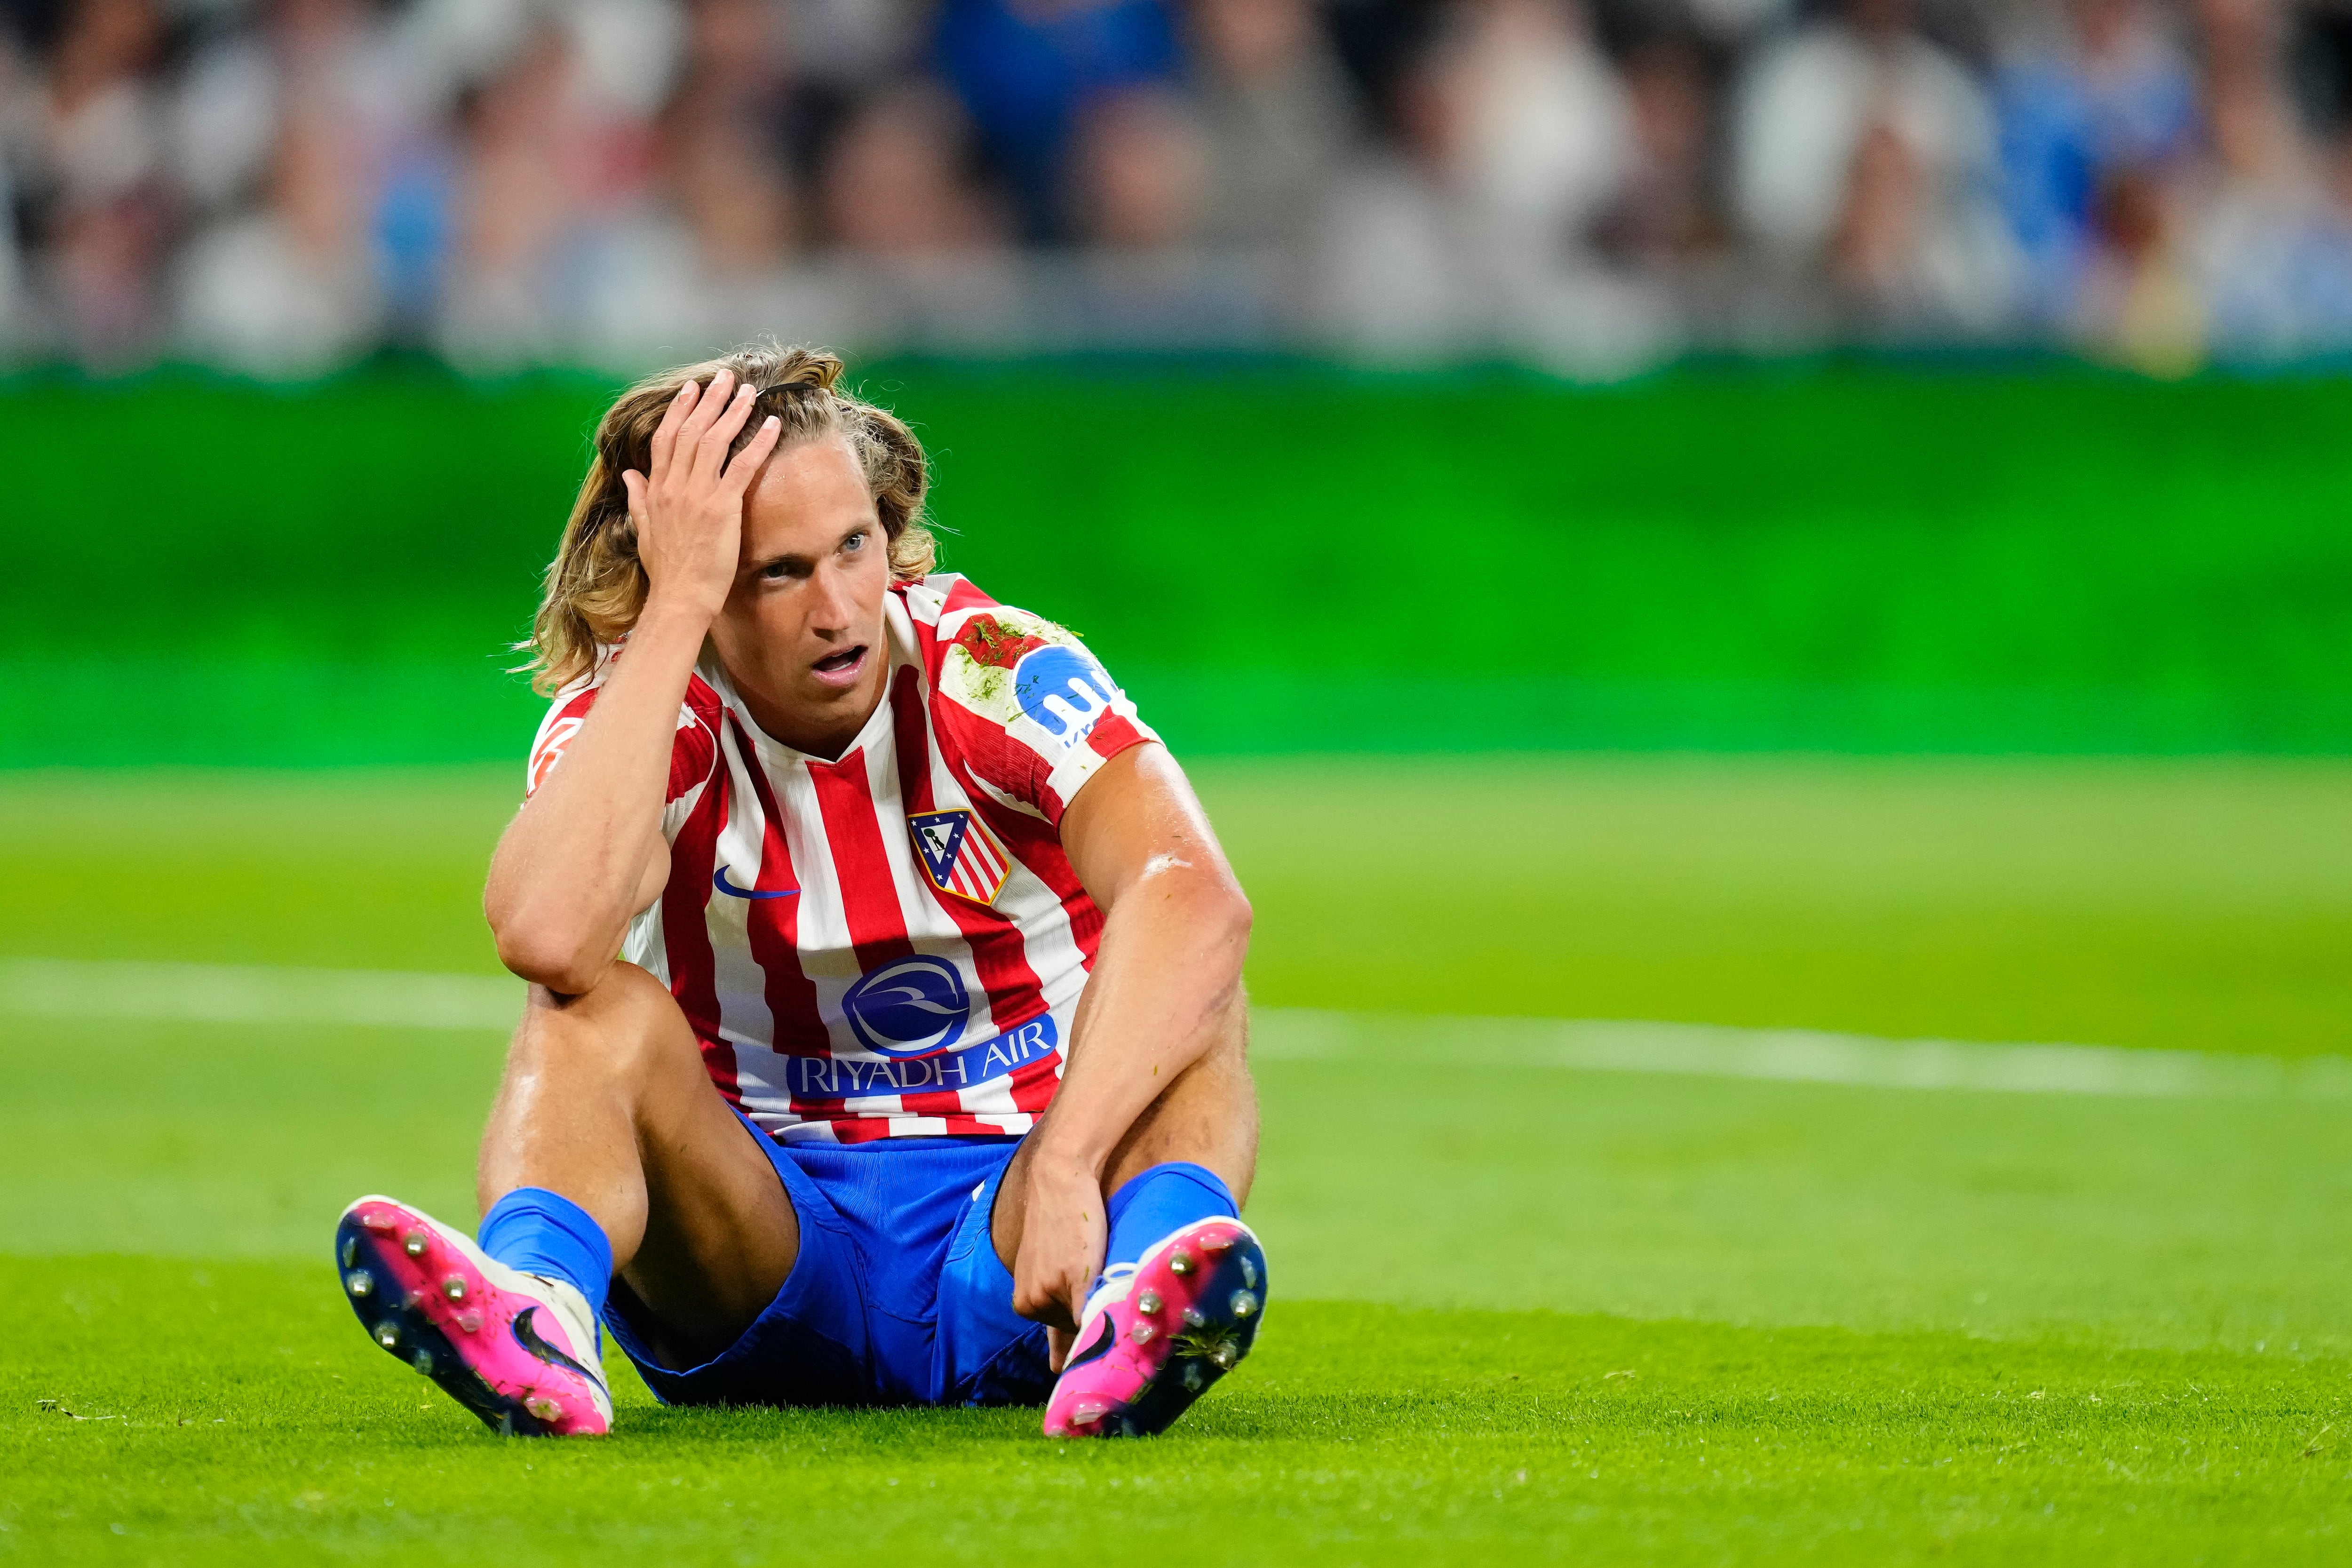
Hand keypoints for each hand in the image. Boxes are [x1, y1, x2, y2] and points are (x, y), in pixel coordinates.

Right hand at [621, 369, 781, 623]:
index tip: (692, 389)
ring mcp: (698, 495)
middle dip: (710, 401)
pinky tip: (771, 425)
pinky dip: (757, 443)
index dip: (680, 410)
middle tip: (726, 378)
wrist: (679, 597)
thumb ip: (638, 498)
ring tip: (749, 392)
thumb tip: (628, 474)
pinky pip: (742, 466)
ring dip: (733, 412)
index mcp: (658, 489)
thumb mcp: (644, 529)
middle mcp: (675, 486)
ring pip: (715, 441)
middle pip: (692, 431)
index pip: (667, 438)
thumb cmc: (666, 569)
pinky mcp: (722, 508)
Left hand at [1010, 1155, 1106, 1364]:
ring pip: (1091, 1320)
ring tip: (1094, 1258)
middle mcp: (1033, 1304)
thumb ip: (1056, 1324)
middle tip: (1091, 1267)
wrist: (1061, 1179)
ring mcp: (1052, 1294)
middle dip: (1093, 1308)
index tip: (1091, 1311)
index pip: (1065, 1336)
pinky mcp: (1075, 1280)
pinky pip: (1095, 1314)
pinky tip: (1119, 1310)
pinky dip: (1108, 1317)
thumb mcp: (1050, 1272)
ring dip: (1105, 1302)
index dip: (1086, 1320)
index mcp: (1026, 1304)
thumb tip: (1057, 1370)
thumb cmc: (1060, 1225)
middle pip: (1079, 1329)